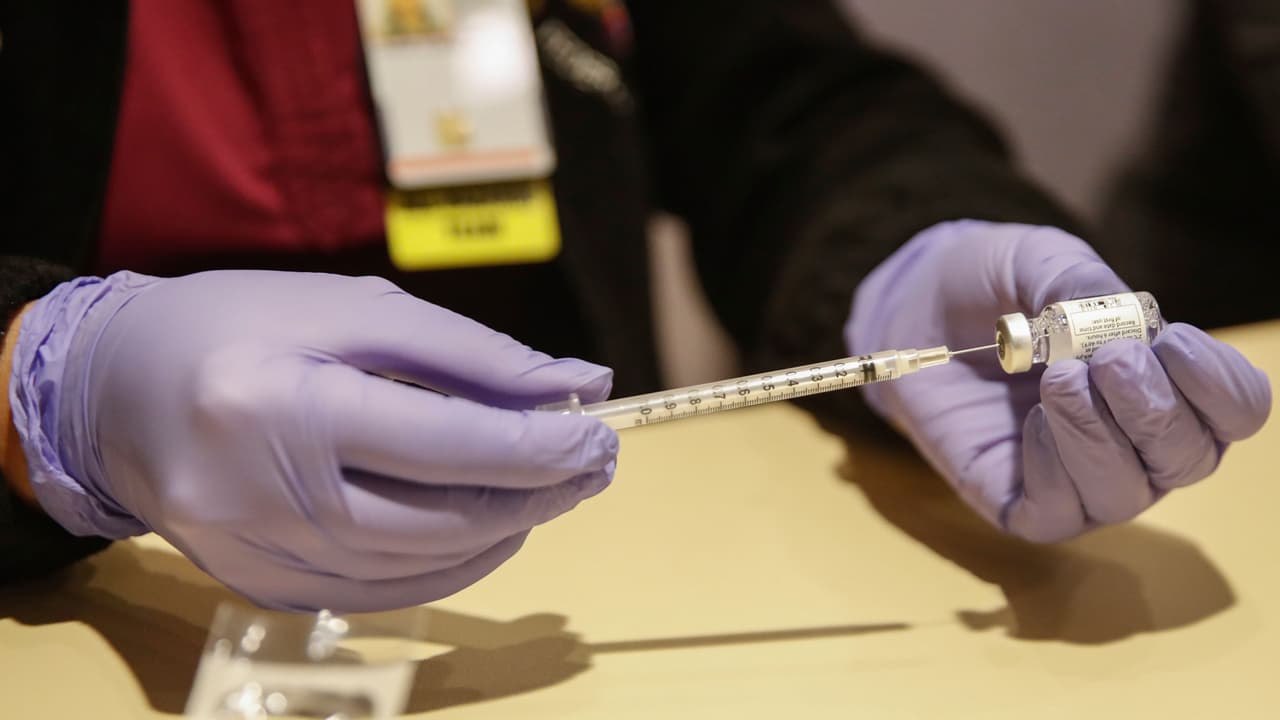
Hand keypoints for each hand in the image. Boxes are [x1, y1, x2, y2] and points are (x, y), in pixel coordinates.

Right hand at [11, 270, 617, 610]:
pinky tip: (483, 529)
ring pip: (419, 567)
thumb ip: (468, 353)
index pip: (445, 443)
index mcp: (284, 404)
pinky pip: (380, 592)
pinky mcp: (260, 585)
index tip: (597, 435)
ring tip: (547, 491)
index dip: (538, 446)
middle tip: (592, 465)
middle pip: (440, 519)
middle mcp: (265, 494)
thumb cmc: (237, 325)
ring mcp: (258, 553)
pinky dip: (447, 565)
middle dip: (536, 495)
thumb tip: (573, 385)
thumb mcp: (352, 308)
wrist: (115, 388)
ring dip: (501, 532)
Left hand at [845, 220, 1270, 541]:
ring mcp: (1079, 477)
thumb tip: (1117, 328)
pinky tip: (1029, 421)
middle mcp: (1136, 441)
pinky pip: (1058, 515)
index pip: (1234, 411)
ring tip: (1058, 379)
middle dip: (1154, 410)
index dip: (1220, 386)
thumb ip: (1083, 287)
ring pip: (1126, 493)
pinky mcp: (1019, 501)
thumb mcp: (1040, 262)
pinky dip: (1053, 470)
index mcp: (1165, 382)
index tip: (1172, 341)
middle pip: (1188, 458)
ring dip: (1098, 436)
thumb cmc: (994, 285)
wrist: (916, 307)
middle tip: (1107, 360)